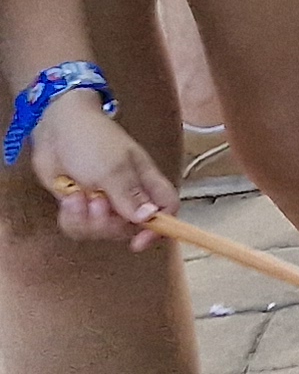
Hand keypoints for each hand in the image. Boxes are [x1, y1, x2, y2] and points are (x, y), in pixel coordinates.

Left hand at [30, 100, 175, 246]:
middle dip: (108, 223)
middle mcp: (127, 195)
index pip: (166, 209)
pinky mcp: (81, 206)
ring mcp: (103, 201)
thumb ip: (130, 196)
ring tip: (79, 197)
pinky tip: (69, 199)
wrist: (56, 132)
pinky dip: (71, 218)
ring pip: (101, 231)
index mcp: (145, 181)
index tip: (139, 241)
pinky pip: (79, 228)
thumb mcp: (114, 169)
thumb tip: (150, 218)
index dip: (159, 228)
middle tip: (96, 203)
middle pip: (129, 228)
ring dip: (86, 219)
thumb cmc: (93, 141)